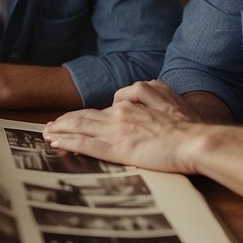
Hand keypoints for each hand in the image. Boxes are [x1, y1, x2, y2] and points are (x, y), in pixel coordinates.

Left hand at [42, 81, 207, 172]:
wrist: (196, 141)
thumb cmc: (189, 125)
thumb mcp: (169, 97)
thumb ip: (150, 94)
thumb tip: (135, 97)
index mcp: (133, 104)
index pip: (102, 108)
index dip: (86, 113)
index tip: (75, 118)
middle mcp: (120, 113)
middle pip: (85, 115)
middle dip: (66, 120)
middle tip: (51, 124)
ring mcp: (116, 131)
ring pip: (80, 126)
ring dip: (60, 129)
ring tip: (47, 133)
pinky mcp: (117, 148)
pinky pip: (86, 144)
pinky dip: (69, 142)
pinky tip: (57, 143)